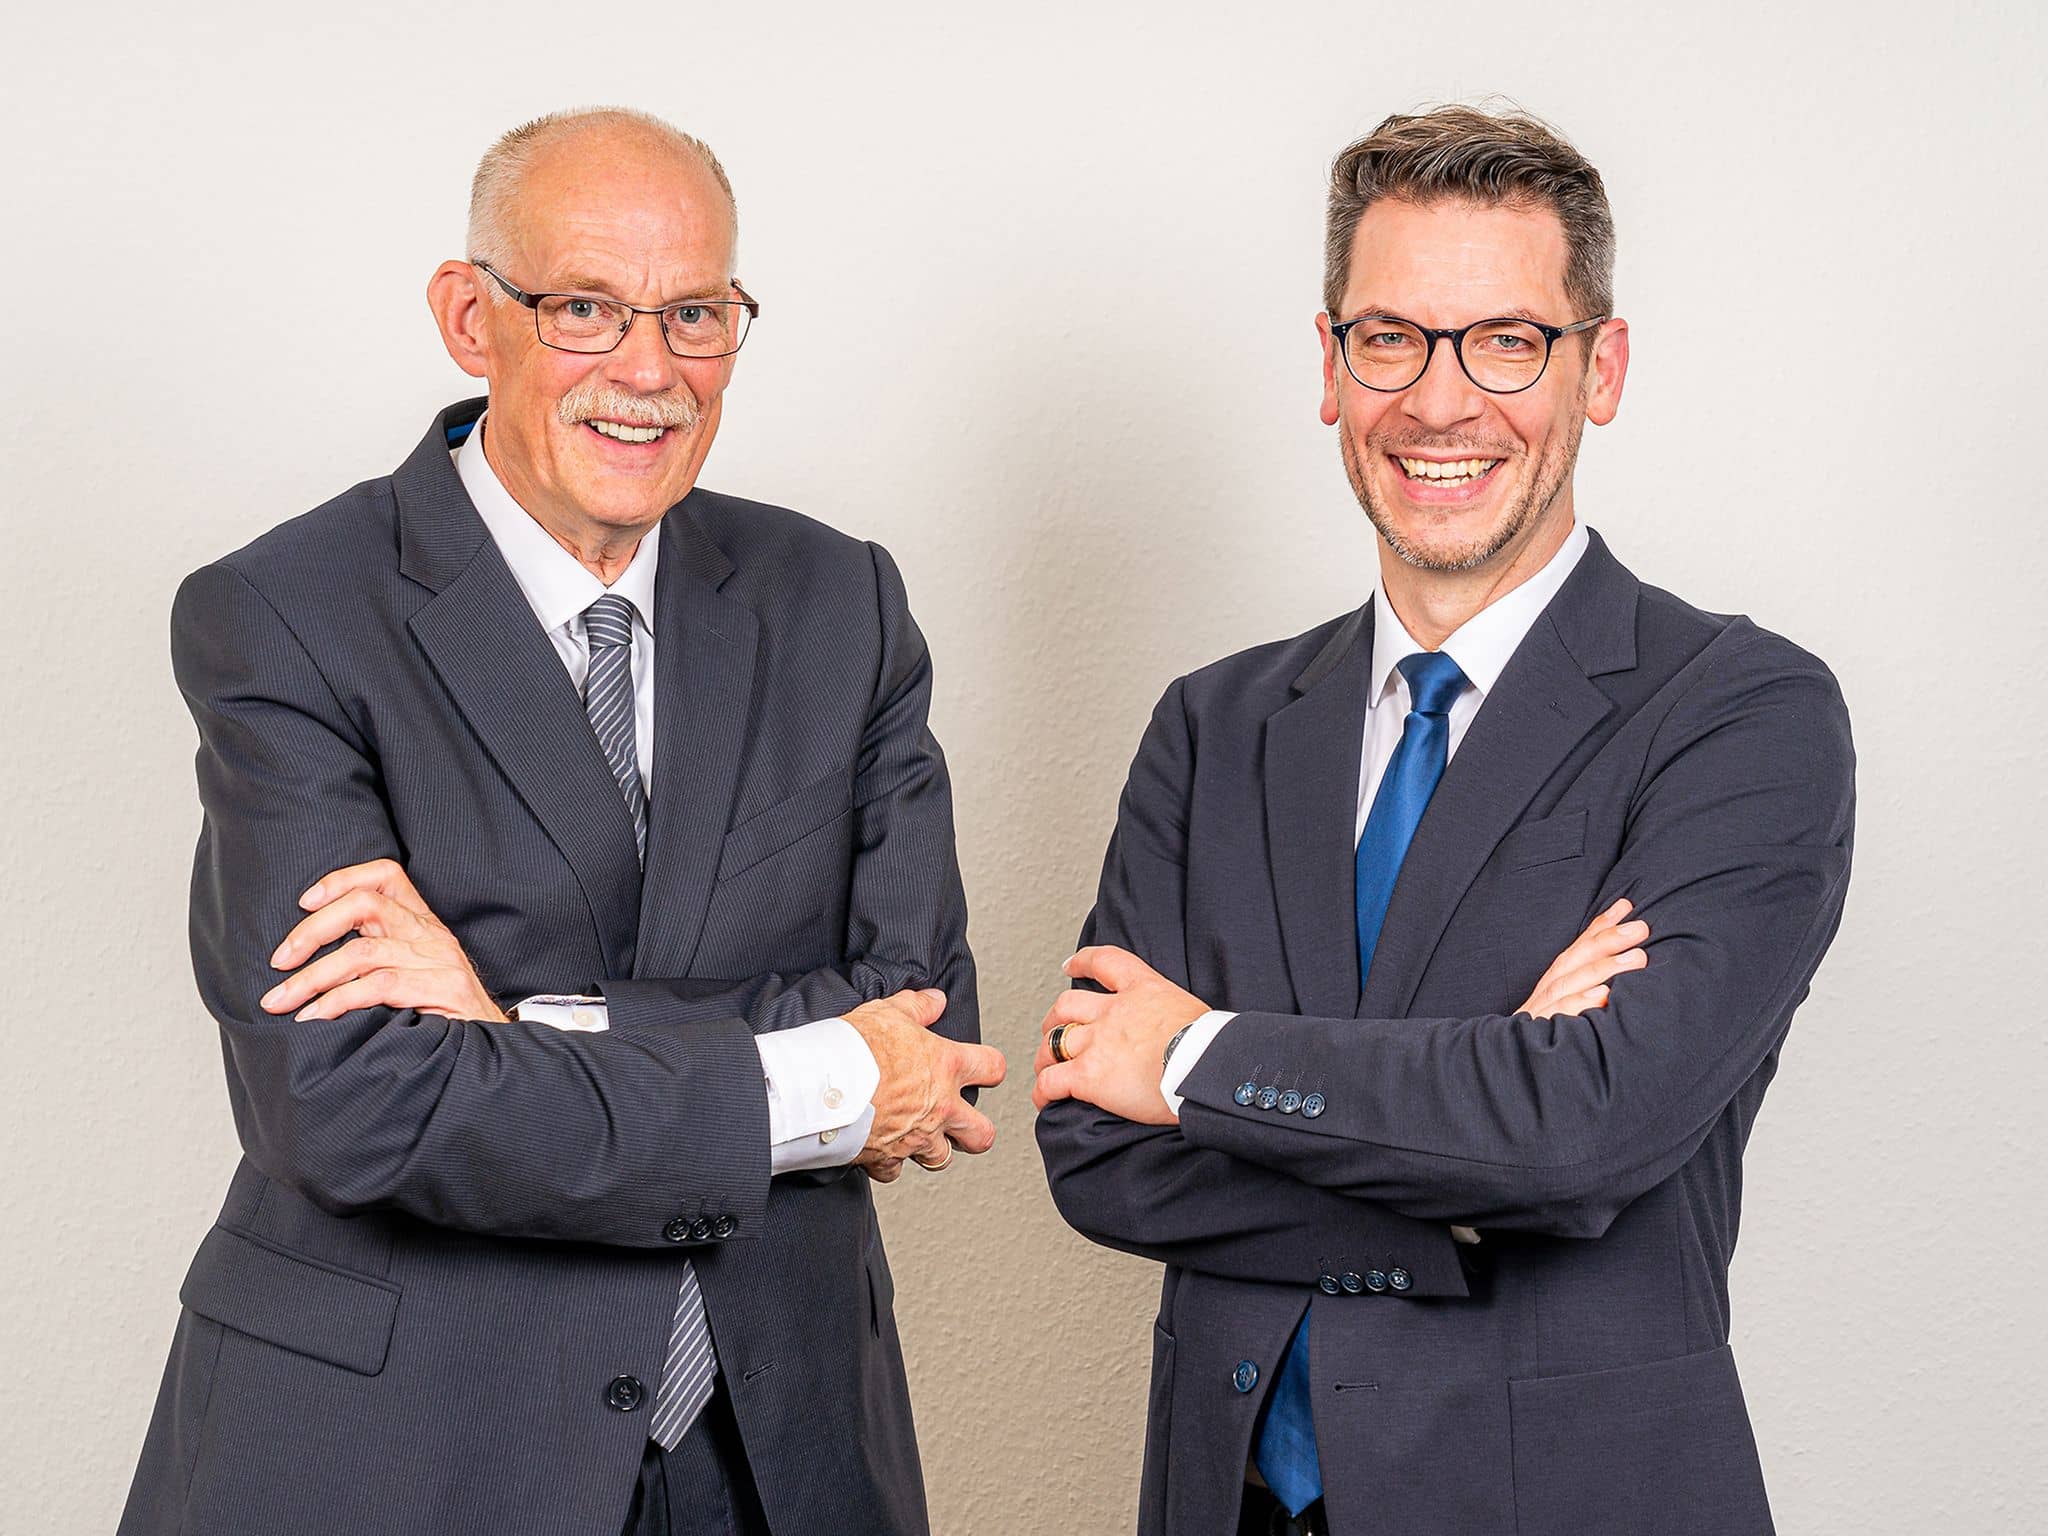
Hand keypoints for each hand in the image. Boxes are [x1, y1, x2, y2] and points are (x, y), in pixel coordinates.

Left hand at [259, 858, 507, 1023]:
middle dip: (311, 931)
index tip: (304, 903)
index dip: (340, 880)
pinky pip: (377, 986)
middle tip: (278, 962)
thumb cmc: (442, 1016)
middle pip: (364, 905)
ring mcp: (439, 960)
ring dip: (311, 978)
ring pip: (360, 952)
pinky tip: (313, 1017)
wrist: (493, 1048)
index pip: (385, 876)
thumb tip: (307, 961)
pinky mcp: (442, 989)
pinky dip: (336, 1002)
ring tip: (280, 1001)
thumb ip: (377, 958)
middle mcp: (431, 935)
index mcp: (423, 923)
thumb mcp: (412, 974)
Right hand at [844, 989, 1006, 1170]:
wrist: (819, 1085)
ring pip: (942, 1159)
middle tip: (963, 1122)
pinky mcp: (887, 1158)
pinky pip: (895, 1171)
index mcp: (946, 1067)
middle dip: (976, 1131)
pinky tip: (880, 1147)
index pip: (993, 1068)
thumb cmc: (853, 1048)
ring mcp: (916, 1137)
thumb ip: (917, 1007)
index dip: (990, 1068)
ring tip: (919, 1137)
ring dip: (932, 1150)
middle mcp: (939, 1107)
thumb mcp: (888, 1012)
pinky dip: (888, 1162)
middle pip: (983, 1134)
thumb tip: (934, 1000)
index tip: (983, 1070)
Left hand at [1030, 946, 1208, 1123]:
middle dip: (1055, 1020)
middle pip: (1066, 1007)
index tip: (1070, 965)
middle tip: (1055, 1032)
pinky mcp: (1089, 1076)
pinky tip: (1044, 1101)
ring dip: (1045, 1057)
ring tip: (1046, 1069)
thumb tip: (1174, 1032)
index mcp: (1142, 990)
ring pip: (1053, 1043)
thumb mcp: (1190, 1012)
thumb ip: (1170, 1015)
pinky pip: (1052, 1082)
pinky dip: (1043, 1092)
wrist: (1205, 1069)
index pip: (1104, 962)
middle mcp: (1113, 1012)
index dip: (1082, 962)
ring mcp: (1098, 1043)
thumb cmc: (1210, 1047)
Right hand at [1517, 898, 1649, 1017]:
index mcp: (1557, 977)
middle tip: (1640, 929)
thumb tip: (1623, 953)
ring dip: (1606, 967)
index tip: (1626, 906)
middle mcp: (1550, 987)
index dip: (1602, 924)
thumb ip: (1587, 976)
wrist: (1511, 1061)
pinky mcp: (1545, 1029)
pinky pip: (1564, 1014)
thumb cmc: (1547, 1028)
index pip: (1580, 945)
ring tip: (1636, 958)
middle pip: (1579, 957)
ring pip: (1575, 981)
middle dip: (1609, 940)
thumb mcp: (1565, 997)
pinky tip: (1604, 995)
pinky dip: (1582, 1003)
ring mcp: (1546, 1007)